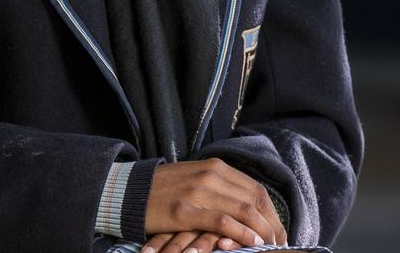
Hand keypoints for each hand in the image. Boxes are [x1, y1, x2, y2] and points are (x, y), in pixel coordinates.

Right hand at [144, 157, 286, 249]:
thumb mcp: (196, 179)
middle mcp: (210, 175)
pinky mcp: (185, 211)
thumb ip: (220, 188)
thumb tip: (248, 207)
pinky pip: (222, 221)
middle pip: (254, 200)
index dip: (272, 212)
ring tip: (270, 247)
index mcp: (214, 166)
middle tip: (280, 244)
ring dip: (263, 231)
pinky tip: (252, 244)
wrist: (131, 192)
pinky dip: (242, 233)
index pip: (255, 189)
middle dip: (272, 225)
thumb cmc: (166, 189)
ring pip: (243, 209)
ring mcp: (198, 192)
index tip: (279, 231)